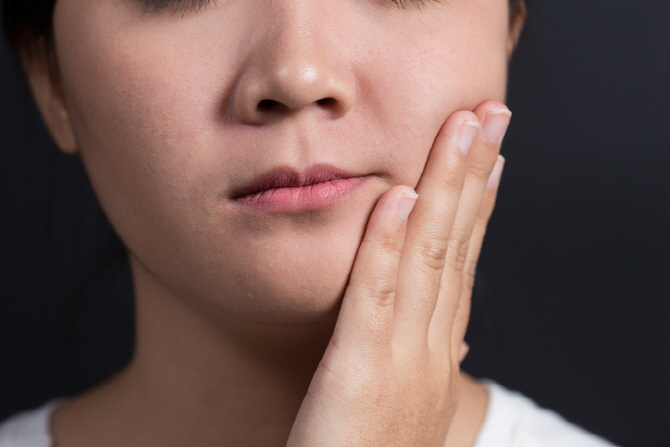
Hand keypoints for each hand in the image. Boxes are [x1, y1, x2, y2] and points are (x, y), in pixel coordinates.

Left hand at [286, 102, 508, 446]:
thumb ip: (423, 358)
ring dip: (445, 189)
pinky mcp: (361, 371)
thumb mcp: (404, 401)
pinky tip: (399, 197)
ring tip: (460, 131)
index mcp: (436, 354)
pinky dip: (388, 245)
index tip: (490, 157)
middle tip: (490, 115)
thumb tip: (451, 334)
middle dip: (475, 176)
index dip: (479, 205)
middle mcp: (430, 348)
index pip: (462, 264)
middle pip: (456, 246)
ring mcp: (401, 358)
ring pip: (429, 258)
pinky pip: (375, 298)